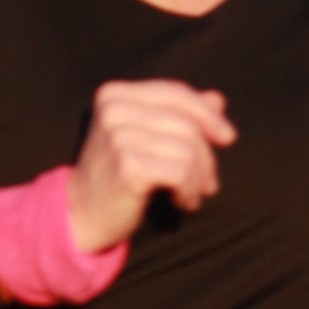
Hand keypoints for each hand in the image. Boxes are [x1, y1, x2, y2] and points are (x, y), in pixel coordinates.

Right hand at [66, 81, 235, 253]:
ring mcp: (119, 136)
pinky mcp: (129, 166)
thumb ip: (177, 115)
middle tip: (208, 183)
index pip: (176, 94)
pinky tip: (182, 202)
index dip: (207, 114)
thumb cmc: (116, 176)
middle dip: (206, 157)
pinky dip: (190, 191)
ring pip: (189, 149)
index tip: (227, 137)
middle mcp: (114, 110)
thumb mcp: (144, 138)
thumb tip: (218, 100)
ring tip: (192, 195)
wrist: (80, 215)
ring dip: (200, 179)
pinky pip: (183, 172)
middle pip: (187, 123)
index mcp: (115, 95)